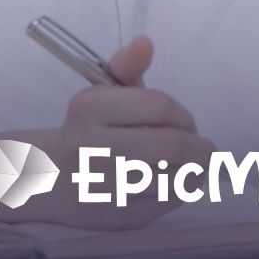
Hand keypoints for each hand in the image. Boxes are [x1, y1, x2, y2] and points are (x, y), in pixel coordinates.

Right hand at [52, 35, 215, 229]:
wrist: (56, 179)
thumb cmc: (96, 129)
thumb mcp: (107, 93)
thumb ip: (128, 66)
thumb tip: (144, 43)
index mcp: (87, 107)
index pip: (159, 106)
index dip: (183, 115)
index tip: (185, 122)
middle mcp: (89, 147)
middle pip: (172, 147)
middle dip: (199, 148)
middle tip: (202, 148)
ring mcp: (102, 186)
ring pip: (176, 179)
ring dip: (196, 171)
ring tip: (194, 165)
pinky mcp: (117, 215)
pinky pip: (169, 202)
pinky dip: (184, 190)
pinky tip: (177, 182)